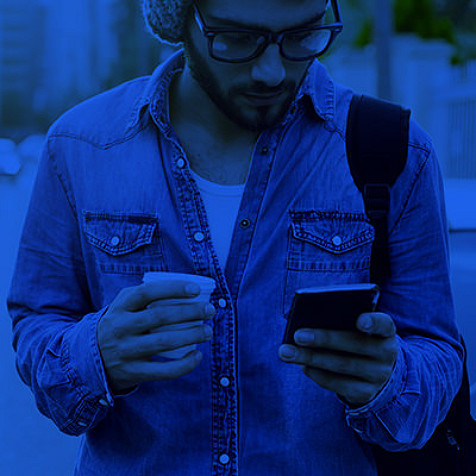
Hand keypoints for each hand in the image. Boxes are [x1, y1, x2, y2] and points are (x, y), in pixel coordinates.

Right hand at [97, 281, 215, 392]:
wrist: (88, 359)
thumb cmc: (118, 324)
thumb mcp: (122, 306)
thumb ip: (145, 295)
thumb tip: (185, 287)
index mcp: (120, 307)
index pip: (147, 292)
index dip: (173, 289)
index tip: (195, 289)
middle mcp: (121, 327)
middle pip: (161, 317)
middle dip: (191, 312)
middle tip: (210, 311)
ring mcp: (126, 351)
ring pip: (165, 342)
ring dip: (192, 335)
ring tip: (208, 331)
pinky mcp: (132, 372)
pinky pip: (163, 370)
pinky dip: (184, 365)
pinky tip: (197, 355)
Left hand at [279, 313, 398, 405]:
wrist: (377, 373)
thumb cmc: (357, 340)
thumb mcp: (356, 330)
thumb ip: (340, 322)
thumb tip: (307, 323)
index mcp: (385, 331)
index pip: (383, 324)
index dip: (373, 322)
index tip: (360, 320)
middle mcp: (387, 354)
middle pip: (354, 344)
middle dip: (323, 339)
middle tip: (298, 336)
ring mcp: (378, 376)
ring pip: (342, 365)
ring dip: (311, 358)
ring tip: (287, 352)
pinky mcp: (365, 393)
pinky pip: (338, 384)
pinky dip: (316, 373)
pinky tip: (302, 365)